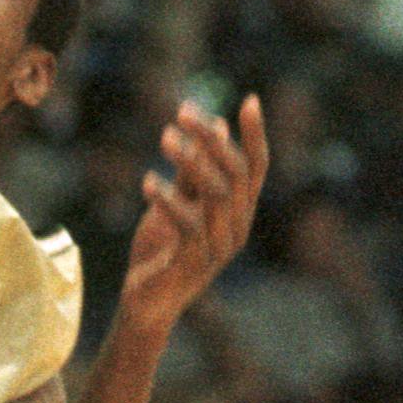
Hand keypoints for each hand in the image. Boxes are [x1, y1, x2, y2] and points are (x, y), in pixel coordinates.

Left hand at [121, 97, 267, 340]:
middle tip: (182, 112)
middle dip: (211, 138)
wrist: (146, 303)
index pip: (256, 167)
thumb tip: (216, 123)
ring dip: (190, 161)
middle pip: (236, 173)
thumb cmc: (163, 248)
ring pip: (217, 195)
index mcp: (239, 210)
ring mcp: (220, 248)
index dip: (256, 134)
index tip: (250, 100)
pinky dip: (169, 200)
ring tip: (164, 138)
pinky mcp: (195, 264)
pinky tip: (147, 181)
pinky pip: (189, 226)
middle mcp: (238, 227)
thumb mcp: (178, 200)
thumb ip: (195, 169)